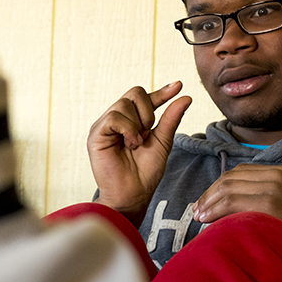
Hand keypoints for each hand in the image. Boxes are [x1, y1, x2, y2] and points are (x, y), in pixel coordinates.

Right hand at [87, 82, 190, 224]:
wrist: (132, 195)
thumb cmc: (145, 174)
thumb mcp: (162, 142)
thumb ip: (170, 119)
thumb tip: (185, 96)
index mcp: (131, 121)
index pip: (144, 98)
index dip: (162, 92)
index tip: (178, 86)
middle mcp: (116, 120)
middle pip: (134, 93)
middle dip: (148, 111)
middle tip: (147, 134)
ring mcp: (104, 126)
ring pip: (124, 104)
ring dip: (138, 125)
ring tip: (136, 144)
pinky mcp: (96, 134)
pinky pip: (114, 117)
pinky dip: (128, 129)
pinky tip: (130, 144)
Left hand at [192, 164, 281, 244]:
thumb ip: (260, 196)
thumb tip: (223, 203)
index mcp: (280, 172)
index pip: (238, 173)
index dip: (216, 187)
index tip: (204, 203)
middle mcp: (277, 174)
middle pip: (230, 178)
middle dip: (209, 195)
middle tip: (197, 211)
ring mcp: (275, 186)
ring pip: (228, 188)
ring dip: (209, 203)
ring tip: (199, 217)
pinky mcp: (271, 202)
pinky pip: (232, 201)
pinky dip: (216, 210)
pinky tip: (207, 221)